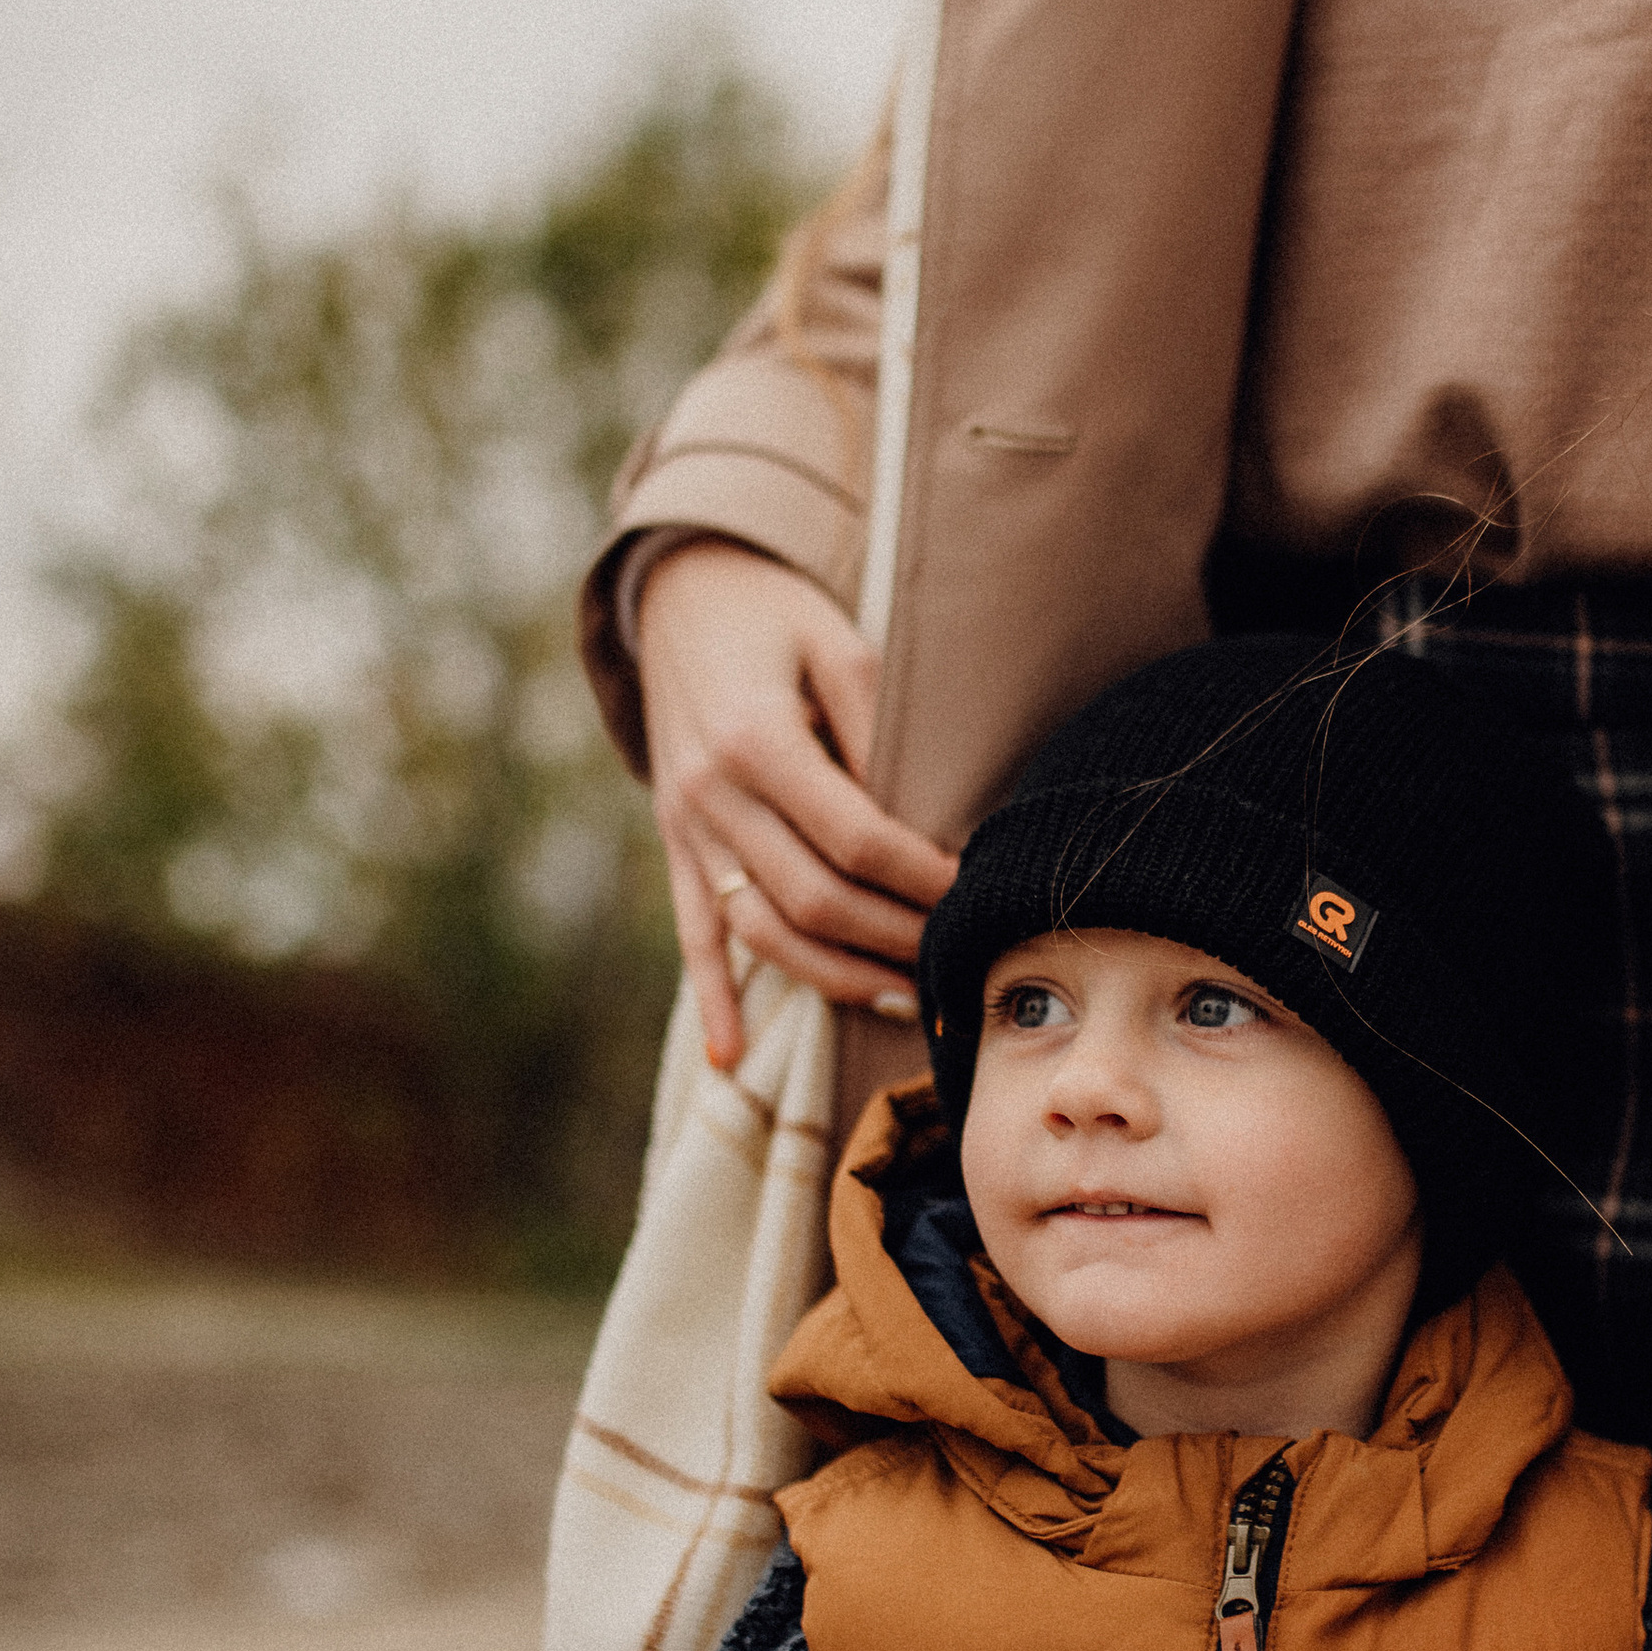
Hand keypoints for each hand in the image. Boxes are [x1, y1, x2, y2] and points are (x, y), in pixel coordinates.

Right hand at [636, 540, 959, 1069]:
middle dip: (895, 937)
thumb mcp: (836, 644)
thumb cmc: (775, 616)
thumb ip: (876, 728)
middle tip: (959, 952)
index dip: (921, 875)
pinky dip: (714, 1000)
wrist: (678, 593)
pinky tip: (733, 1057)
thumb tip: (928, 822)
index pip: (854, 838)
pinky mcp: (675, 846)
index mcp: (754, 740)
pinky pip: (693, 938)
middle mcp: (711, 795)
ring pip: (761, 934)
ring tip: (905, 997)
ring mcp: (685, 828)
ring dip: (835, 976)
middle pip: (812, 899)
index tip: (976, 889)